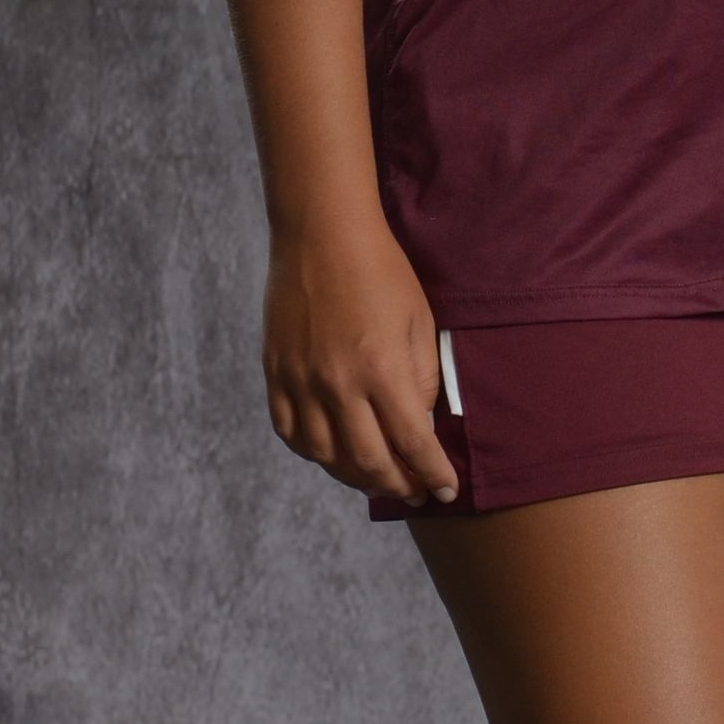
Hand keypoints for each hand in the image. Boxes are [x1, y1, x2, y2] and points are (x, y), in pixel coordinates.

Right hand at [263, 213, 459, 506]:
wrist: (322, 232)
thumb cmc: (381, 270)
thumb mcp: (419, 320)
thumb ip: (421, 377)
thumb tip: (419, 424)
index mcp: (381, 368)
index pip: (412, 443)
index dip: (433, 473)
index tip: (447, 490)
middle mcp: (338, 383)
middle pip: (369, 462)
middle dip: (399, 485)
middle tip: (417, 491)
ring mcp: (301, 381)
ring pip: (326, 456)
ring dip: (356, 477)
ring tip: (379, 477)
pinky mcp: (275, 373)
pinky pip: (290, 432)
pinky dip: (314, 453)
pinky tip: (333, 453)